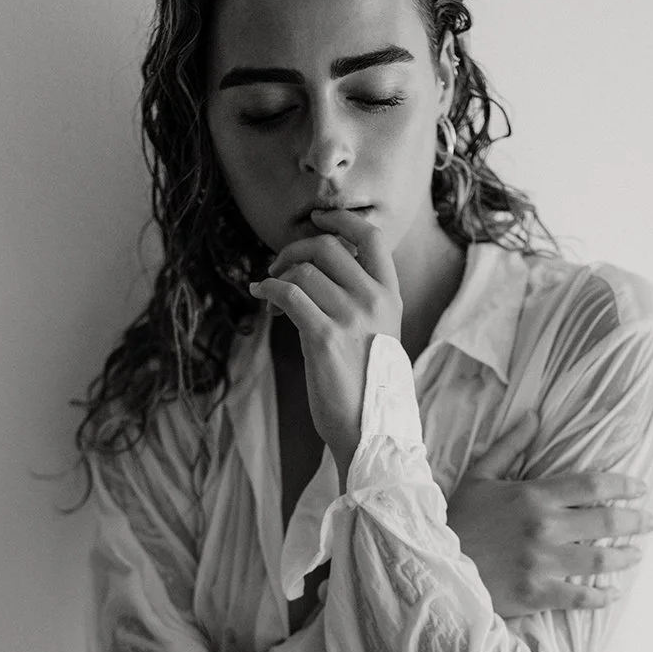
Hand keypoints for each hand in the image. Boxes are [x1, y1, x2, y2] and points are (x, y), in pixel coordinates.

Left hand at [249, 210, 401, 484]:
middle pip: (327, 247)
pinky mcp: (324, 337)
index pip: (371, 237)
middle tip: (277, 268)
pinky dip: (268, 291)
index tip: (316, 220)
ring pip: (304, 271)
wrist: (369, 431)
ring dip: (279, 277)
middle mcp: (375, 301)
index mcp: (391, 297)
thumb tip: (314, 276)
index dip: (340, 220)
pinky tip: (261, 299)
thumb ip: (357, 302)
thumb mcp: (376, 336)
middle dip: (294, 251)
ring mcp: (352, 317)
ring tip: (271, 297)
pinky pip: (288, 295)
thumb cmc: (367, 388)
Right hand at [446, 413, 652, 617]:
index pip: (592, 484)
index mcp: (533, 496)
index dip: (623, 484)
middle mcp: (544, 528)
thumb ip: (510, 447)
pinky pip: (578, 597)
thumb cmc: (457, 520)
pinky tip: (612, 594)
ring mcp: (541, 563)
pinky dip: (599, 597)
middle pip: (605, 521)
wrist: (432, 567)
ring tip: (637, 556)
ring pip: (598, 560)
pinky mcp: (535, 594)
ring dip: (624, 558)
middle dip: (635, 521)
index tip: (641, 487)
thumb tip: (534, 416)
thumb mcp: (479, 476)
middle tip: (650, 522)